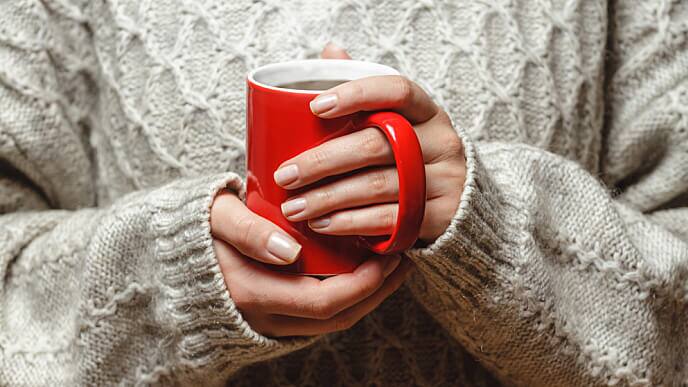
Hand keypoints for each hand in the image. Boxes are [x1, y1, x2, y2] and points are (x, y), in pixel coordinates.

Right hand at [210, 191, 412, 336]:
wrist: (170, 254)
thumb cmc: (194, 228)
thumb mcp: (215, 218)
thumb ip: (246, 231)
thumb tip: (290, 251)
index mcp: (252, 293)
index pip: (324, 302)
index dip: (364, 284)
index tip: (388, 256)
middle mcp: (263, 316)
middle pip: (337, 316)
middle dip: (376, 291)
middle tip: (402, 259)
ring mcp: (268, 320)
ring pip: (331, 320)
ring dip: (367, 296)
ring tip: (391, 265)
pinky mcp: (273, 314)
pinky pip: (319, 315)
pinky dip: (348, 297)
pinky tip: (362, 272)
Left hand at [274, 45, 464, 242]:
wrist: (458, 204)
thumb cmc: (412, 156)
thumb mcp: (398, 122)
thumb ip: (366, 93)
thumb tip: (331, 50)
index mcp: (427, 111)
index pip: (397, 90)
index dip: (356, 94)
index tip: (315, 107)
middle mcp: (441, 141)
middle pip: (375, 145)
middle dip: (322, 161)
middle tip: (285, 175)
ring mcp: (444, 180)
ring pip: (376, 186)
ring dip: (327, 198)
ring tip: (293, 207)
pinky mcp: (441, 215)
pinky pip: (389, 219)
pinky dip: (351, 222)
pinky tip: (323, 225)